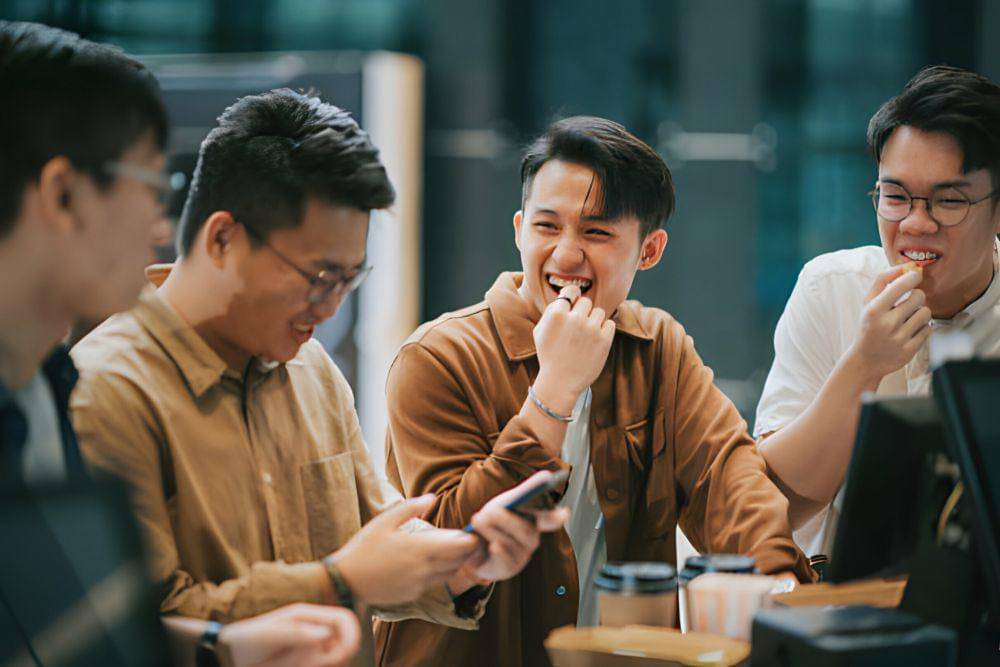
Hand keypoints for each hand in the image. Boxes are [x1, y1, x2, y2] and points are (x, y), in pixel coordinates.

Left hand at [217, 603, 359, 666]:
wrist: (228, 655)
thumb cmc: (246, 640)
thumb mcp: (270, 635)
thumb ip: (298, 633)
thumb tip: (327, 633)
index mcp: (307, 616)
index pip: (343, 620)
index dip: (352, 634)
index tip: (346, 652)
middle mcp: (313, 630)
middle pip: (344, 641)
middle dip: (339, 655)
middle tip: (317, 665)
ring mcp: (310, 647)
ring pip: (334, 657)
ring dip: (325, 664)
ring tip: (296, 665)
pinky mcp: (305, 662)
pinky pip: (322, 665)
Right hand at [332, 494, 479, 606]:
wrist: (347, 580)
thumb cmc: (364, 547)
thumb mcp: (385, 521)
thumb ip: (411, 508)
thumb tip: (432, 498)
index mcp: (421, 549)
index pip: (461, 547)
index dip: (472, 540)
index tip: (471, 532)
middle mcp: (425, 569)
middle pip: (460, 561)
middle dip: (466, 551)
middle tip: (463, 539)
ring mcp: (420, 584)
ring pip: (449, 574)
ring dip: (453, 562)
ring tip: (446, 549)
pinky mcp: (413, 594)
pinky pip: (433, 583)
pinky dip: (437, 572)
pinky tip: (425, 562)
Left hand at [448, 471, 569, 592]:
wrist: (469, 547)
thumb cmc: (491, 524)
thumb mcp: (505, 503)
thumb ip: (525, 491)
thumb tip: (546, 475)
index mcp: (533, 523)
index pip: (549, 521)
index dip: (556, 518)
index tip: (564, 513)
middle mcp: (530, 541)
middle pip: (527, 533)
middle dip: (507, 520)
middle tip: (489, 511)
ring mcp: (520, 558)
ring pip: (513, 545)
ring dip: (493, 531)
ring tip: (477, 520)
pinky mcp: (507, 570)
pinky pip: (506, 561)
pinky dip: (498, 551)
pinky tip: (491, 545)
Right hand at [532, 285, 615, 414]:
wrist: (560, 382)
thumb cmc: (549, 356)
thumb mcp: (540, 331)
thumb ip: (552, 311)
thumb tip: (566, 297)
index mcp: (557, 314)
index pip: (572, 291)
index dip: (573, 297)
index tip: (574, 305)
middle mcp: (574, 318)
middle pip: (587, 301)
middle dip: (583, 312)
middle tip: (578, 327)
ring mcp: (591, 329)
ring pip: (599, 312)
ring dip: (594, 321)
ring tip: (586, 336)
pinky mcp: (604, 340)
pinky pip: (610, 324)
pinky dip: (604, 330)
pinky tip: (595, 341)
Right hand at [847, 263, 930, 382]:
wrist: (866, 359)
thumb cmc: (869, 325)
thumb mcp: (867, 303)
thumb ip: (883, 281)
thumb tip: (907, 266)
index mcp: (874, 310)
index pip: (901, 285)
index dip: (913, 276)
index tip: (916, 274)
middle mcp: (887, 324)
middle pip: (919, 297)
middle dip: (917, 296)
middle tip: (909, 302)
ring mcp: (899, 338)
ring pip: (926, 313)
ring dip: (920, 313)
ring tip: (909, 318)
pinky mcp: (910, 350)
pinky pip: (928, 329)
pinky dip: (922, 328)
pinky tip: (910, 331)